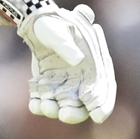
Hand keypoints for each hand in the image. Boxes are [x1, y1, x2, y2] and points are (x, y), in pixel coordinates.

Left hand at [0, 0, 116, 123]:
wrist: (35, 25)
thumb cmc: (53, 25)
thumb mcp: (58, 30)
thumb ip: (67, 43)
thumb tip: (77, 59)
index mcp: (94, 65)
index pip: (104, 88)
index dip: (103, 104)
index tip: (97, 115)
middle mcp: (81, 80)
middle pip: (83, 104)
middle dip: (75, 113)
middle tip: (65, 115)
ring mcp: (64, 86)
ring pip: (63, 105)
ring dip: (55, 110)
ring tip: (45, 105)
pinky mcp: (47, 88)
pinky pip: (44, 101)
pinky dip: (39, 105)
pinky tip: (34, 104)